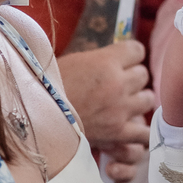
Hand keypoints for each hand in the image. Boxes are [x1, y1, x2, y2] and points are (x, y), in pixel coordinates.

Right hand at [56, 43, 153, 162]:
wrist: (34, 118)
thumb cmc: (48, 86)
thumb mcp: (73, 62)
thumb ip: (99, 60)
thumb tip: (116, 58)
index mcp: (106, 62)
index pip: (138, 50)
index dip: (130, 55)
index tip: (122, 61)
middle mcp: (118, 83)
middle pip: (143, 74)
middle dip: (132, 78)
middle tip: (118, 84)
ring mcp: (120, 109)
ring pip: (149, 99)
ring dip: (138, 100)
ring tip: (125, 103)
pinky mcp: (118, 132)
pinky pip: (145, 132)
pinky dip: (143, 131)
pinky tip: (135, 128)